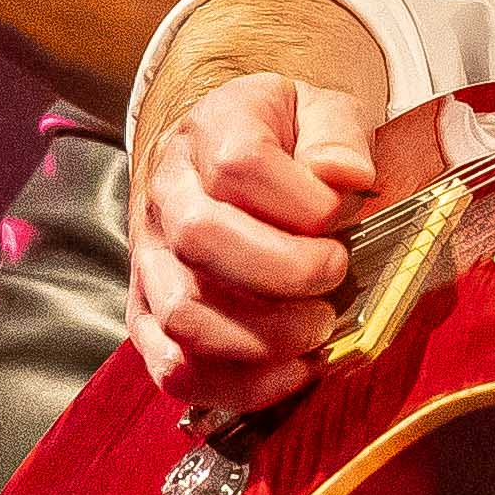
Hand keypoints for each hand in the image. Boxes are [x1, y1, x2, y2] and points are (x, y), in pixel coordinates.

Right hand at [125, 72, 377, 408]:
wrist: (226, 152)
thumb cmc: (284, 140)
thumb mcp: (320, 110)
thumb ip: (338, 135)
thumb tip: (346, 176)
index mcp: (209, 130)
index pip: (241, 163)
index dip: (302, 200)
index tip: (341, 214)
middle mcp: (166, 193)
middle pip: (201, 237)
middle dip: (285, 271)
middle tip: (336, 275)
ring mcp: (150, 258)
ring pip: (183, 313)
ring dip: (263, 335)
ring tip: (318, 328)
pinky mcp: (149, 314)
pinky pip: (173, 367)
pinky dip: (236, 384)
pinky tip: (291, 372)